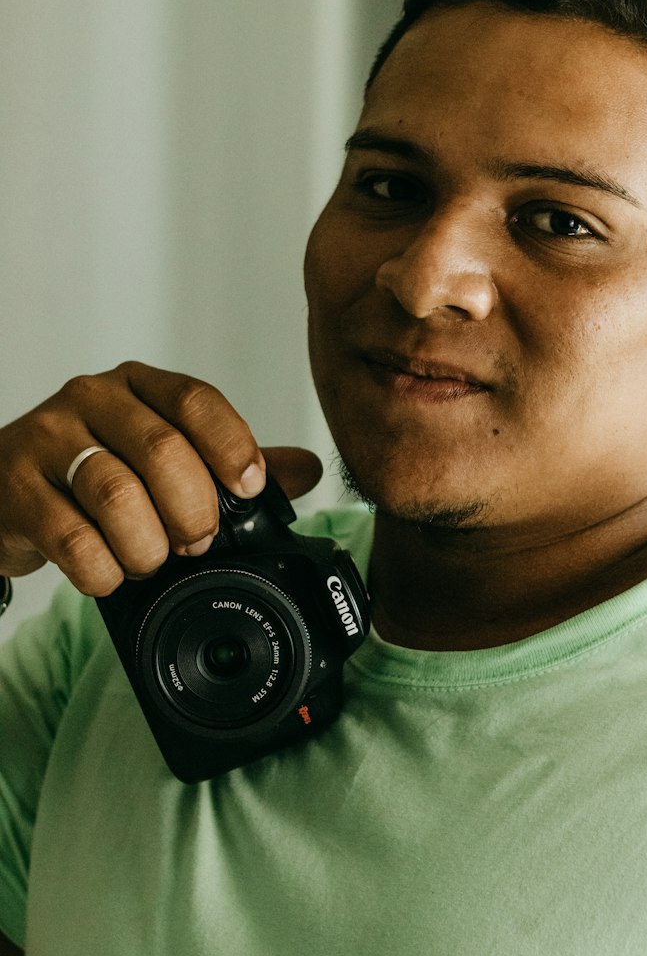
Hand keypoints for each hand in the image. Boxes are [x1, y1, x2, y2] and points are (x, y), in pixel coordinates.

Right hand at [0, 362, 322, 595]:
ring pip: (117, 495)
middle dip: (193, 510)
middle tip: (197, 542)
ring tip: (151, 559)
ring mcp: (46, 439)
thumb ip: (228, 462)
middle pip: (163, 450)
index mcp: (137, 383)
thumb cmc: (91, 474)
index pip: (195, 400)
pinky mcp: (14, 488)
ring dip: (148, 544)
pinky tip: (109, 572)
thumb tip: (307, 471)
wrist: (3, 494)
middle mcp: (90, 399)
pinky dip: (104, 570)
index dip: (232, 446)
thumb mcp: (161, 458)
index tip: (252, 489)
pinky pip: (73, 539)